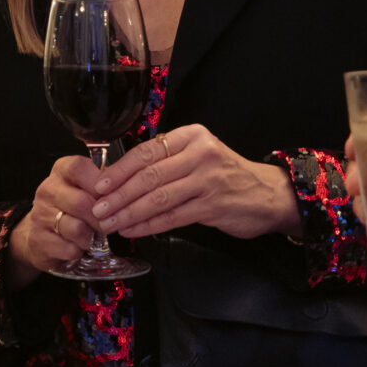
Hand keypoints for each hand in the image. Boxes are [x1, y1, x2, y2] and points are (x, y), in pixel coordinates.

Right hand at [7, 155, 104, 284]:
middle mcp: (48, 190)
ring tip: (91, 236)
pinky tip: (77, 246)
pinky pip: (69, 248)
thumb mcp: (85, 188)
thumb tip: (124, 187)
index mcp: (61, 171)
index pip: (78, 168)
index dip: (98, 183)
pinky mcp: (39, 240)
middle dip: (100, 217)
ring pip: (75, 228)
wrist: (41, 233)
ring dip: (89, 236)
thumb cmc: (71, 208)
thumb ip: (104, 184)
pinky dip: (79, 251)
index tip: (111, 196)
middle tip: (108, 224)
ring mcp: (40, 215)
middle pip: (79, 202)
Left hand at [88, 126, 296, 240]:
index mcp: (191, 136)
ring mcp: (208, 180)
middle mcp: (199, 154)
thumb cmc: (226, 175)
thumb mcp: (199, 155)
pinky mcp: (213, 205)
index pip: (146, 152)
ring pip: (158, 197)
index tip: (98, 185)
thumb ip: (168, 161)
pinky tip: (133, 230)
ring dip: (129, 212)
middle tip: (97, 208)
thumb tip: (122, 177)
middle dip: (119, 195)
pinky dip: (148, 225)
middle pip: (149, 175)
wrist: (269, 194)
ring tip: (109, 222)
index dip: (119, 170)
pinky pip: (172, 217)